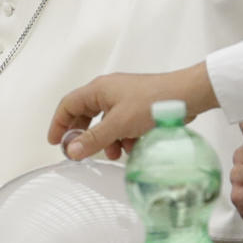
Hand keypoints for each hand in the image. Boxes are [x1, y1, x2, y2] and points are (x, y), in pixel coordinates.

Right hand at [47, 62, 216, 159]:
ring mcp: (124, 98)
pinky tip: (132, 146)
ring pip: (105, 122)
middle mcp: (108, 91)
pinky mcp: (138, 107)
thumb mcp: (118, 124)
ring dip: (107, 139)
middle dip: (84, 135)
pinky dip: (123, 137)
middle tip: (80, 151)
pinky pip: (122, 124)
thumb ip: (94, 139)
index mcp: (98, 89)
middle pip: (85, 114)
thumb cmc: (153, 102)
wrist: (188, 95)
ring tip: (115, 153)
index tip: (55, 142)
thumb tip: (71, 150)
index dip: (59, 123)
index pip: (68, 104)